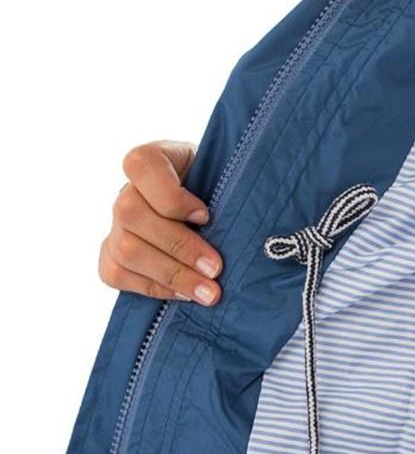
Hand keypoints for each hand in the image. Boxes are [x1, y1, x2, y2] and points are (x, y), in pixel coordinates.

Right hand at [99, 140, 222, 304]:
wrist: (214, 215)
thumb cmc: (224, 192)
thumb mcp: (229, 178)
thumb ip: (234, 188)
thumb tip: (263, 217)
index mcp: (157, 158)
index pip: (142, 164)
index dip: (170, 195)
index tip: (206, 216)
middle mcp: (128, 189)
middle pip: (130, 213)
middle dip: (178, 246)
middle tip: (216, 268)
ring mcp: (116, 224)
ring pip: (124, 249)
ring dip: (171, 274)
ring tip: (209, 292)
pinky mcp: (111, 255)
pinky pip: (116, 274)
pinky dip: (154, 288)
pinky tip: (185, 295)